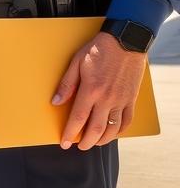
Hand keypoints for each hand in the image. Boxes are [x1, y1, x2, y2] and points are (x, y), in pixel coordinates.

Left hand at [53, 31, 146, 149]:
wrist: (126, 40)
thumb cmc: (99, 49)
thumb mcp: (77, 62)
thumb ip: (66, 84)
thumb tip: (55, 102)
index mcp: (91, 90)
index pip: (78, 119)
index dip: (69, 134)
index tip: (64, 143)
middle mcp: (107, 99)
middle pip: (95, 130)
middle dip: (85, 142)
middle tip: (78, 146)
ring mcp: (121, 100)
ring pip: (112, 129)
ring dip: (102, 140)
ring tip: (93, 142)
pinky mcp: (131, 98)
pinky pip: (126, 121)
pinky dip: (119, 131)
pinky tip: (112, 133)